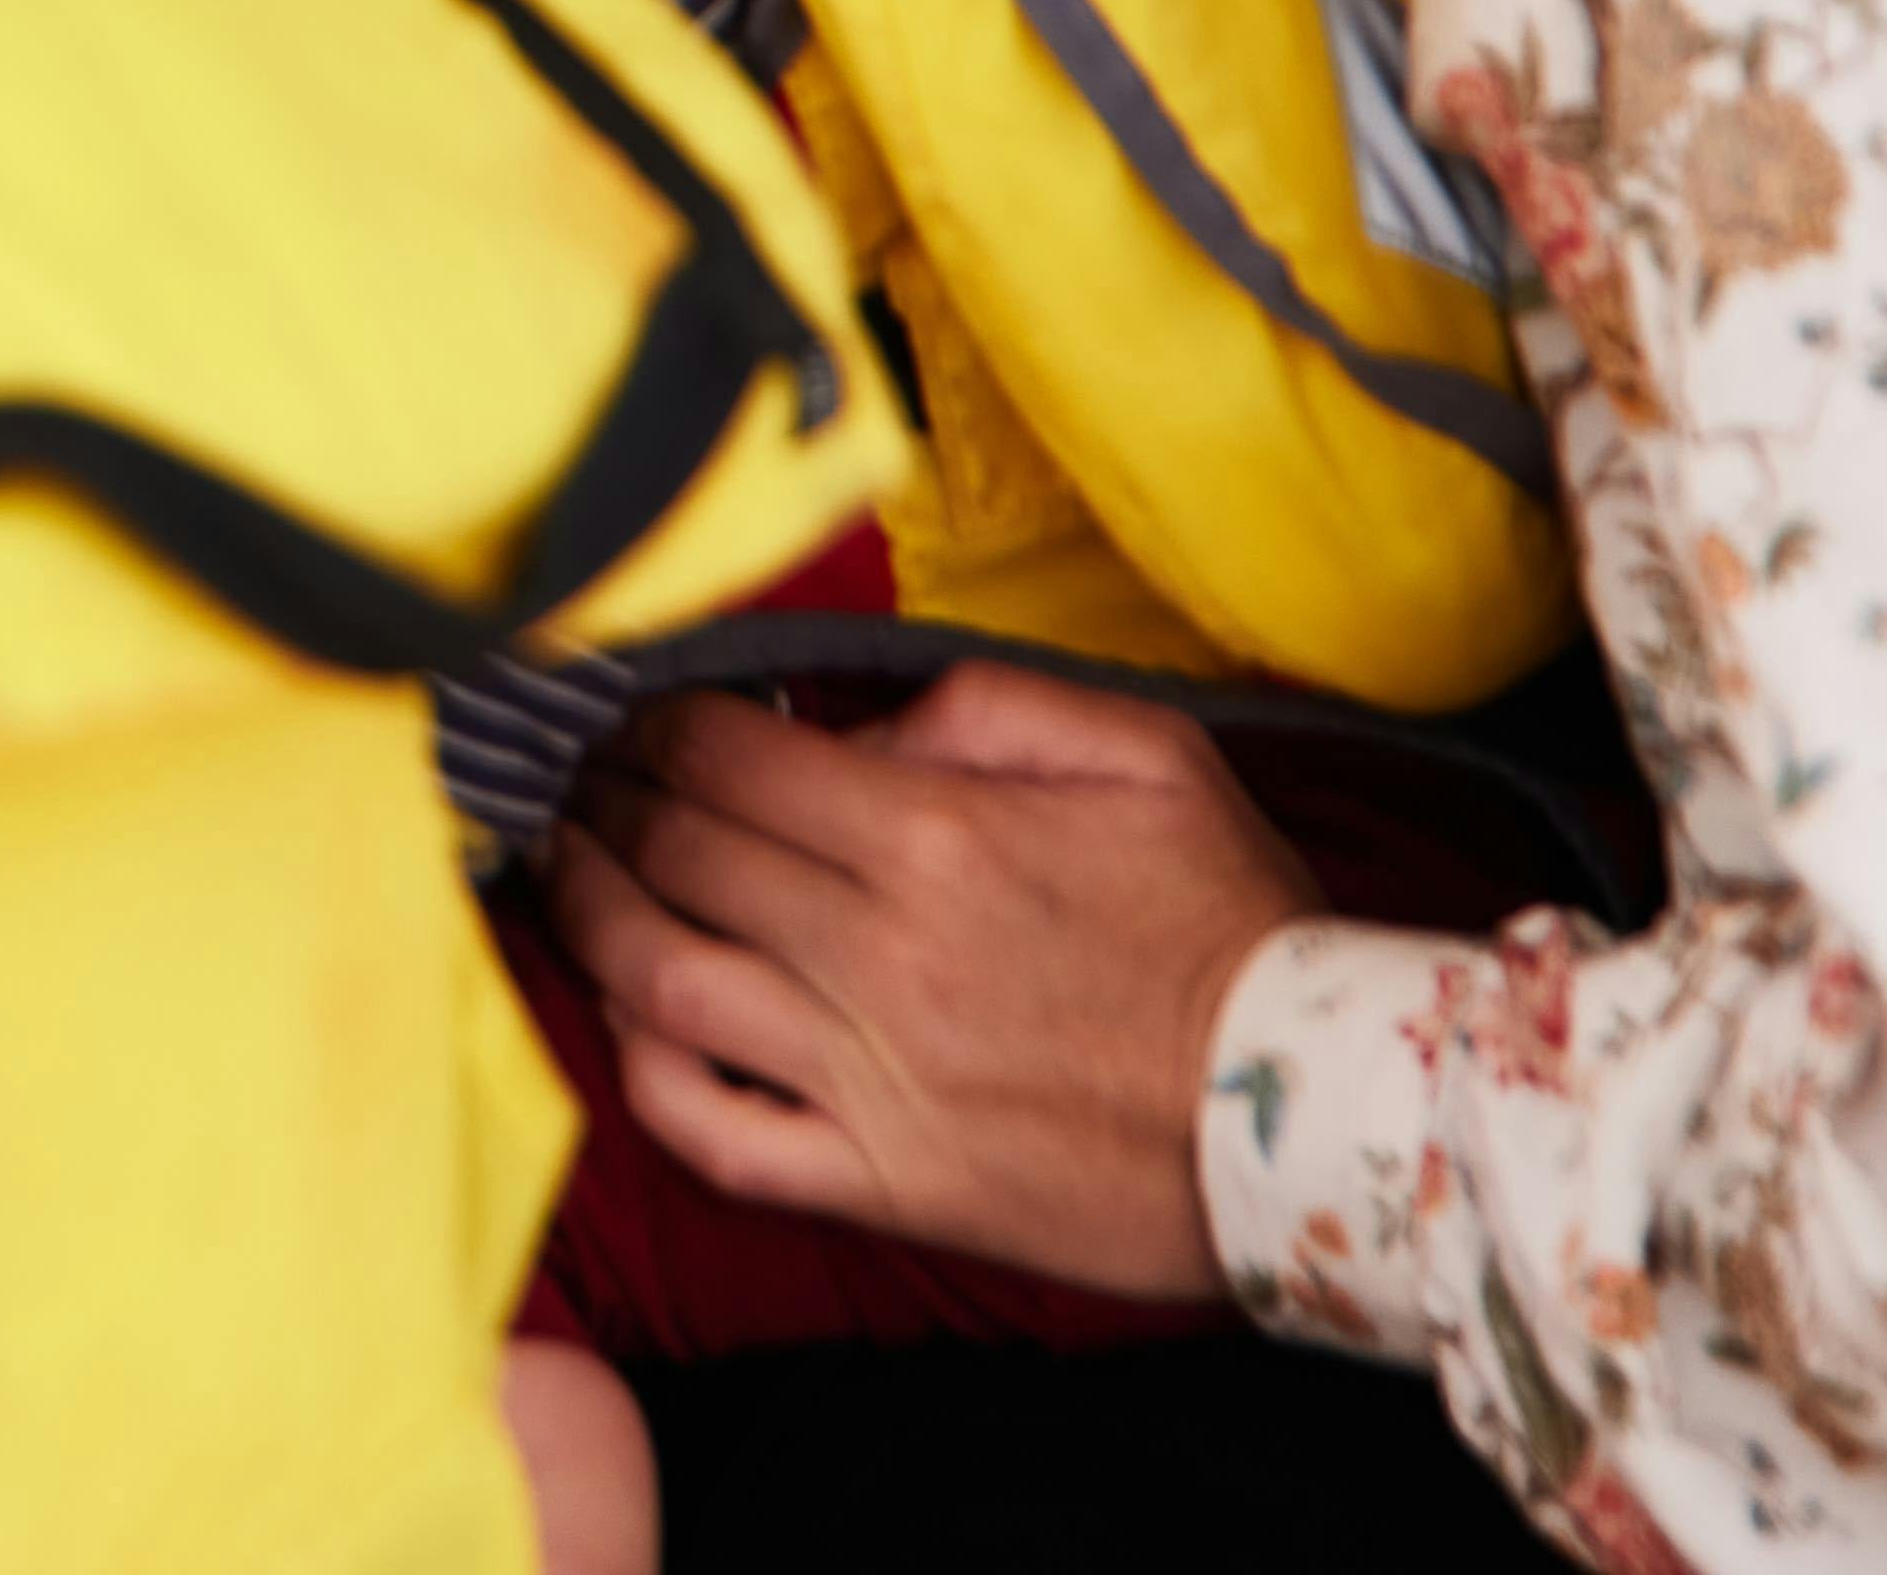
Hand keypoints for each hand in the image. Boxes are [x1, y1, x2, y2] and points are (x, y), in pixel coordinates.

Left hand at [541, 665, 1314, 1304]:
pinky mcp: (884, 1181)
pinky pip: (716, 1134)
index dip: (653, 725)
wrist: (1316, 1117)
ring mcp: (871, 1078)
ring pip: (662, 982)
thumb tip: (863, 722)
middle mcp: (880, 953)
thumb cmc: (1235, 927)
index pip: (725, 756)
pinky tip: (628, 1019)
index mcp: (934, 837)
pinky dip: (646, 1073)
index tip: (636, 719)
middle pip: (676, 854)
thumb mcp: (1147, 754)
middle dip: (607, 800)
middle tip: (583, 780)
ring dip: (589, 913)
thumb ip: (989, 705)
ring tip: (569, 869)